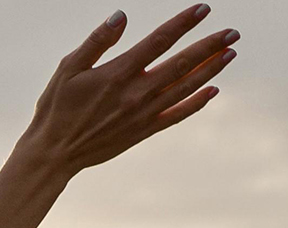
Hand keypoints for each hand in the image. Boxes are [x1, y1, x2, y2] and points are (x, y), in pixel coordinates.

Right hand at [17, 4, 238, 175]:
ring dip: (211, 69)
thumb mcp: (67, 68)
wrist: (53, 153)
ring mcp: (144, 113)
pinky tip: (212, 91)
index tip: (203, 9)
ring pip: (186, 87)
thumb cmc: (56, 107)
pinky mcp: (144, 131)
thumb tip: (121, 16)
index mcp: (118, 73)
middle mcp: (137, 92)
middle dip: (210, 46)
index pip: (159, 41)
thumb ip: (97, 42)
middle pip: (182, 63)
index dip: (184, 23)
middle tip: (233, 32)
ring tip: (229, 54)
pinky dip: (197, 102)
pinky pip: (178, 114)